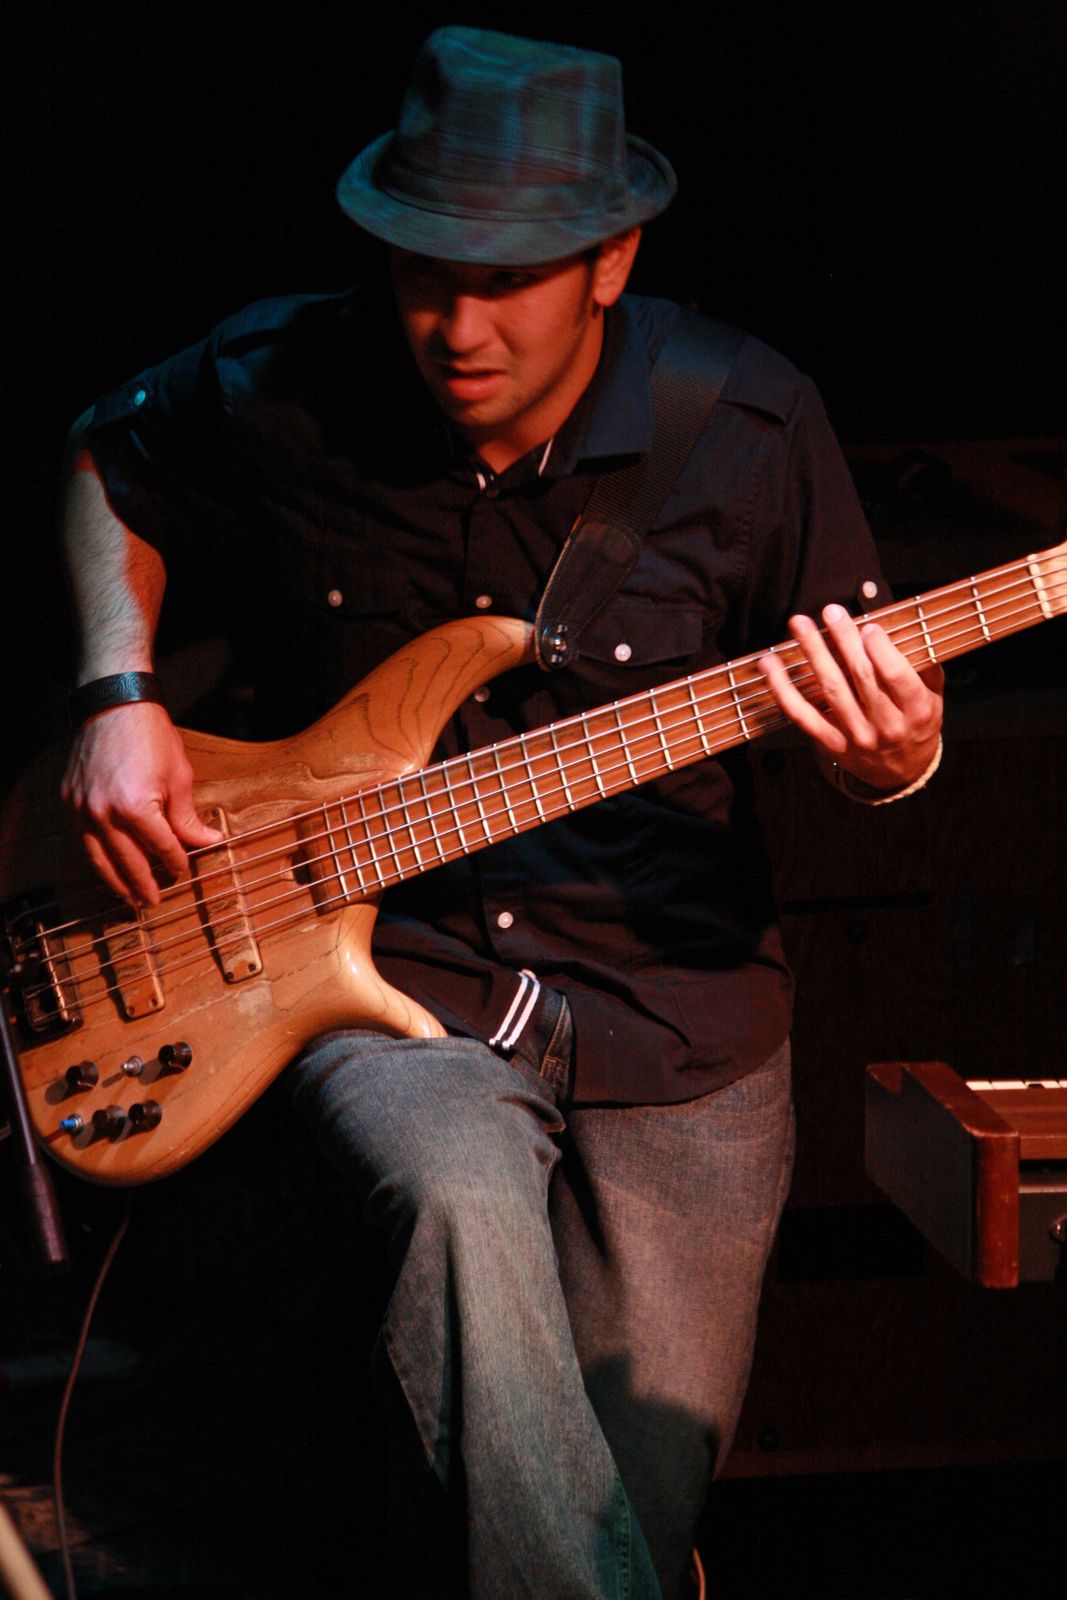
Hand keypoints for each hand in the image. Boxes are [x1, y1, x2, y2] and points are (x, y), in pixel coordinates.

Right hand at [61, 702, 222, 905]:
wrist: (112, 704)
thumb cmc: (150, 736)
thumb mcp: (179, 777)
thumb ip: (187, 817)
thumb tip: (207, 842)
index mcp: (136, 808)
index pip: (161, 848)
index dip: (175, 861)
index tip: (182, 870)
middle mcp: (103, 814)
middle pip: (127, 862)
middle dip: (143, 884)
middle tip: (153, 901)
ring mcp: (82, 809)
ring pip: (99, 859)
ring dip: (115, 882)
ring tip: (130, 897)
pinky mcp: (70, 801)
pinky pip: (84, 840)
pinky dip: (98, 857)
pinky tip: (109, 867)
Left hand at [759, 603, 943, 791]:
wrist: (903, 772)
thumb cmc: (916, 725)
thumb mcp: (934, 698)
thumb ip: (924, 666)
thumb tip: (905, 629)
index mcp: (916, 710)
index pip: (897, 675)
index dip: (880, 649)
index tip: (867, 625)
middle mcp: (886, 725)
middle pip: (861, 676)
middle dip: (844, 640)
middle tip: (831, 612)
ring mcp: (856, 736)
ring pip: (831, 689)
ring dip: (813, 653)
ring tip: (800, 625)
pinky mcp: (831, 743)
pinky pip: (802, 715)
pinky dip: (783, 689)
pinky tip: (771, 666)